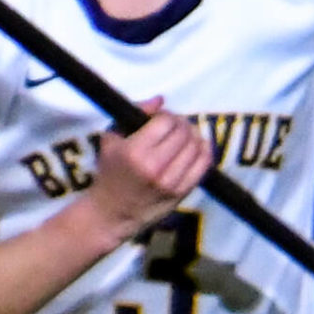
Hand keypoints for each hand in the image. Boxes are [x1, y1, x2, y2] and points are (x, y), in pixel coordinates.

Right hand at [87, 97, 212, 243]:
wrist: (112, 212)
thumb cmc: (109, 172)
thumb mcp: (112, 138)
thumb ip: (135, 114)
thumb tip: (161, 100)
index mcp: (135, 151)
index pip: (166, 121)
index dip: (166, 115)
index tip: (161, 118)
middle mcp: (155, 167)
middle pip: (183, 132)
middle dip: (181, 123)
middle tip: (174, 125)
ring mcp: (171, 182)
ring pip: (196, 146)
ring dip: (193, 135)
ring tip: (185, 135)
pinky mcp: (182, 193)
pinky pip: (203, 165)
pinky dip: (204, 151)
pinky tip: (197, 147)